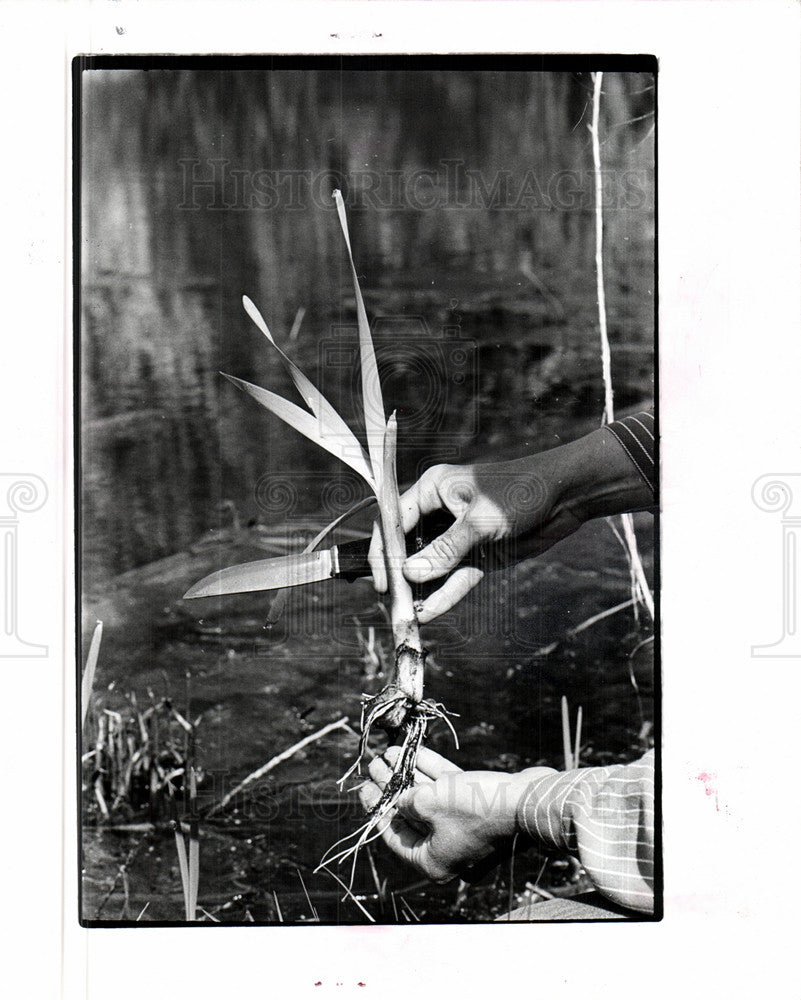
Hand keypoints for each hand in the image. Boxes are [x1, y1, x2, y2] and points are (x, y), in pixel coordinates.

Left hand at [358, 746, 550, 881]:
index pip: (395, 837)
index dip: (376, 809)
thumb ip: (406, 801)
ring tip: (389, 752)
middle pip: (410, 815)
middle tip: (374, 765)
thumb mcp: (429, 803)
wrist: (527, 800)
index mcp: (433, 862)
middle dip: (391, 786)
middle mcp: (448, 849)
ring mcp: (463, 828)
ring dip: (408, 773)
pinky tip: (412, 751)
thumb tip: (401, 799)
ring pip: (428, 798)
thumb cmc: (476, 808)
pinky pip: (446, 790)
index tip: (363, 789)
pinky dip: (430, 771)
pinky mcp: (477, 807)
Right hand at [368, 427, 653, 621]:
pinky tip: (431, 613)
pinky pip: (456, 578)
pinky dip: (445, 595)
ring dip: (422, 590)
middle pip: (409, 547)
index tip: (383, 580)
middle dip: (401, 575)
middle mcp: (441, 512)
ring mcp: (459, 536)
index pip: (394, 520)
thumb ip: (445, 549)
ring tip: (410, 616)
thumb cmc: (521, 492)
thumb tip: (409, 574)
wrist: (566, 496)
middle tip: (394, 604)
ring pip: (432, 567)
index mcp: (433, 490)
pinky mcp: (478, 555)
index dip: (384, 550)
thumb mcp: (480, 520)